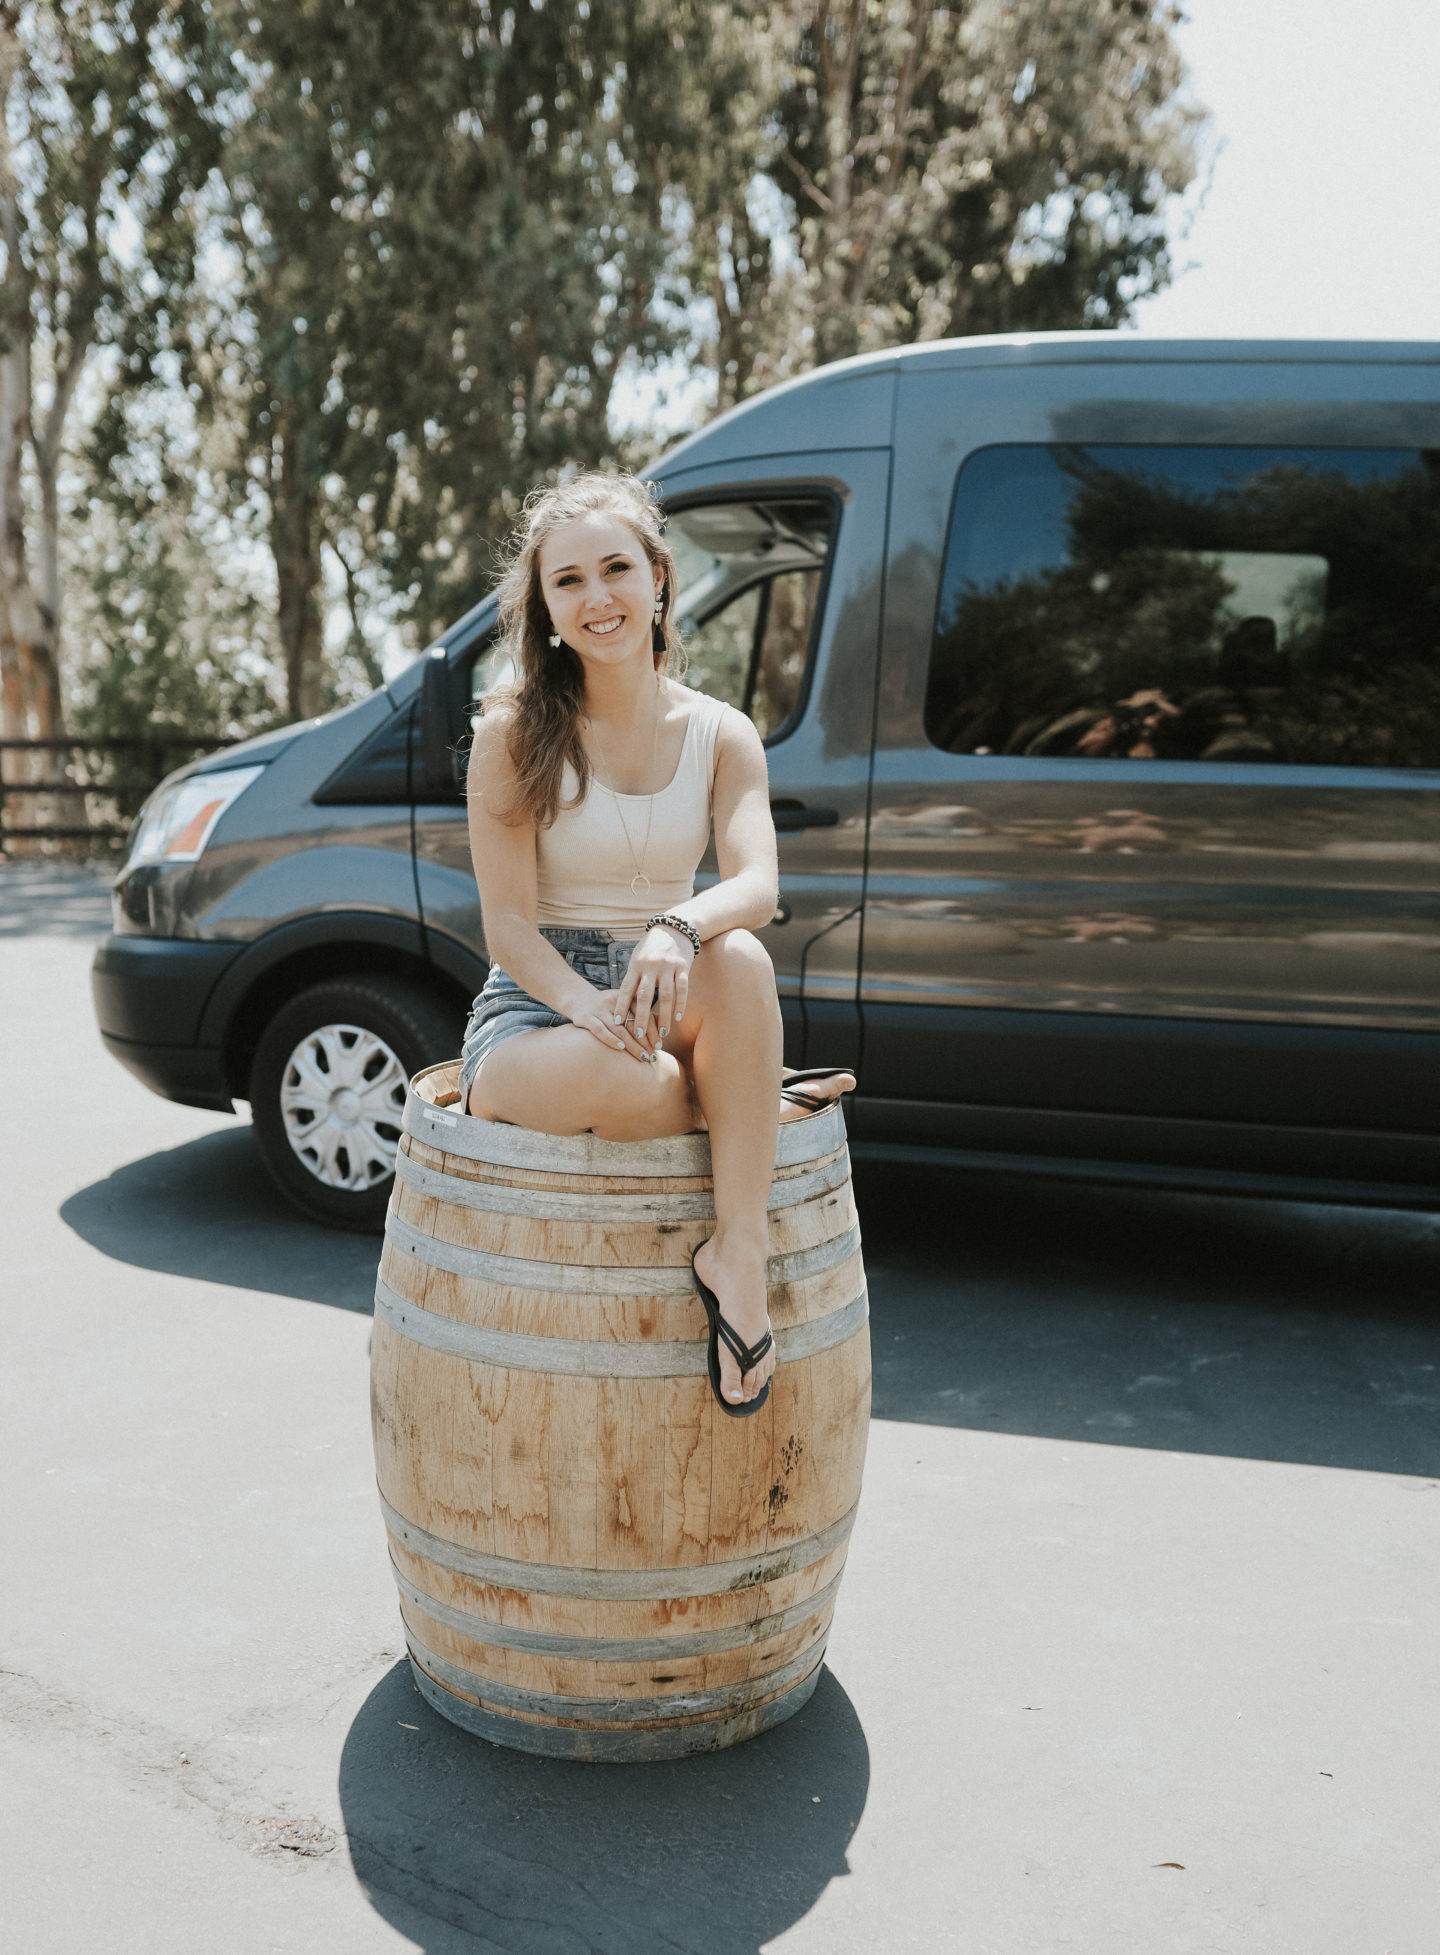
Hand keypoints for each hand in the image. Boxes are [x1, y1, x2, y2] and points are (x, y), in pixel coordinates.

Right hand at [568, 985, 659, 1063]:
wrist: (578, 999)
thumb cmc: (608, 1007)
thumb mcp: (625, 1005)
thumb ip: (641, 1013)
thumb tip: (662, 1026)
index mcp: (626, 996)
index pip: (644, 1014)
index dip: (653, 1030)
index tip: (660, 1046)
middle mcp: (614, 1000)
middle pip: (633, 1022)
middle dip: (645, 1041)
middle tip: (653, 1055)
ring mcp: (599, 1009)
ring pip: (619, 1028)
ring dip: (632, 1045)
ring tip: (642, 1057)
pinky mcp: (586, 1017)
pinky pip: (599, 1030)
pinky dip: (611, 1039)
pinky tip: (621, 1048)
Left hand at [615, 923, 695, 1048]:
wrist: (674, 928)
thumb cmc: (652, 947)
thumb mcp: (638, 957)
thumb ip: (634, 977)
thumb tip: (625, 1002)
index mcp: (637, 964)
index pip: (627, 989)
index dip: (622, 1006)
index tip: (617, 1023)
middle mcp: (652, 966)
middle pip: (645, 996)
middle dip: (641, 1017)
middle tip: (639, 1035)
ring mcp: (668, 966)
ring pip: (666, 996)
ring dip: (663, 1016)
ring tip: (662, 1032)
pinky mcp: (683, 967)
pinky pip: (682, 989)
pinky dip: (680, 1005)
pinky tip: (677, 1018)